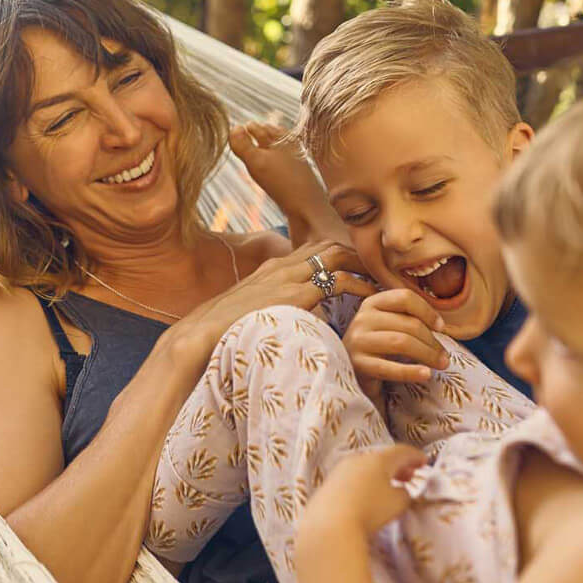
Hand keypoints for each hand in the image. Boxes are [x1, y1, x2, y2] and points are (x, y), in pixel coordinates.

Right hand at [168, 239, 373, 371]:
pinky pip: (337, 281)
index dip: (338, 255)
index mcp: (271, 269)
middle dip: (355, 254)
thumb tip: (288, 320)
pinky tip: (372, 297)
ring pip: (336, 257)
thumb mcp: (251, 313)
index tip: (358, 267)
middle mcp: (281, 266)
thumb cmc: (224, 332)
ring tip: (382, 279)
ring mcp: (288, 277)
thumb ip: (271, 309)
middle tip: (378, 269)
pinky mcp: (295, 294)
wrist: (201, 336)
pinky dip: (359, 286)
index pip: (313, 250)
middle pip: (328, 246)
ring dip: (361, 266)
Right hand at [229, 120, 344, 244]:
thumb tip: (234, 128)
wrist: (309, 210)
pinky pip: (286, 165)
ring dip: (270, 147)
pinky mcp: (301, 179)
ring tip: (262, 146)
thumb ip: (244, 145)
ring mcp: (298, 164)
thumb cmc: (283, 183)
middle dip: (263, 133)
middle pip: (274, 138)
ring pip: (281, 151)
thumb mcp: (258, 162)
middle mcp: (292, 149)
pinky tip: (275, 169)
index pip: (263, 129)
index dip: (252, 128)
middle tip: (252, 130)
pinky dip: (278, 162)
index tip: (244, 126)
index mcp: (283, 140)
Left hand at [303, 443, 427, 539]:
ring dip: (380, 475)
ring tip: (390, 487)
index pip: (401, 452)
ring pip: (366, 468)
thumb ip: (405, 494)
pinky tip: (368, 496)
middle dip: (398, 466)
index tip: (424, 462)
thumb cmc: (370, 511)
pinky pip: (353, 478)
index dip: (415, 456)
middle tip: (410, 475)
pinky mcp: (328, 484)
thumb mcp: (398, 503)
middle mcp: (359, 459)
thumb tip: (401, 491)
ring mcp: (341, 470)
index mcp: (379, 459)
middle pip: (382, 458)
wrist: (330, 526)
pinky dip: (365, 483)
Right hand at [343, 289, 449, 390]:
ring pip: (402, 342)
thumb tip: (440, 325)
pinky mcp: (357, 364)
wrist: (354, 373)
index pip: (405, 297)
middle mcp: (362, 318)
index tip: (441, 327)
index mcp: (372, 303)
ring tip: (442, 365)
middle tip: (446, 357)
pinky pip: (389, 368)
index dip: (428, 311)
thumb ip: (408, 318)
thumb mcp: (389, 325)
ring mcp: (358, 341)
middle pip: (408, 324)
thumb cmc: (378, 347)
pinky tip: (426, 374)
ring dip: (428, 355)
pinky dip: (411, 371)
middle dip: (433, 341)